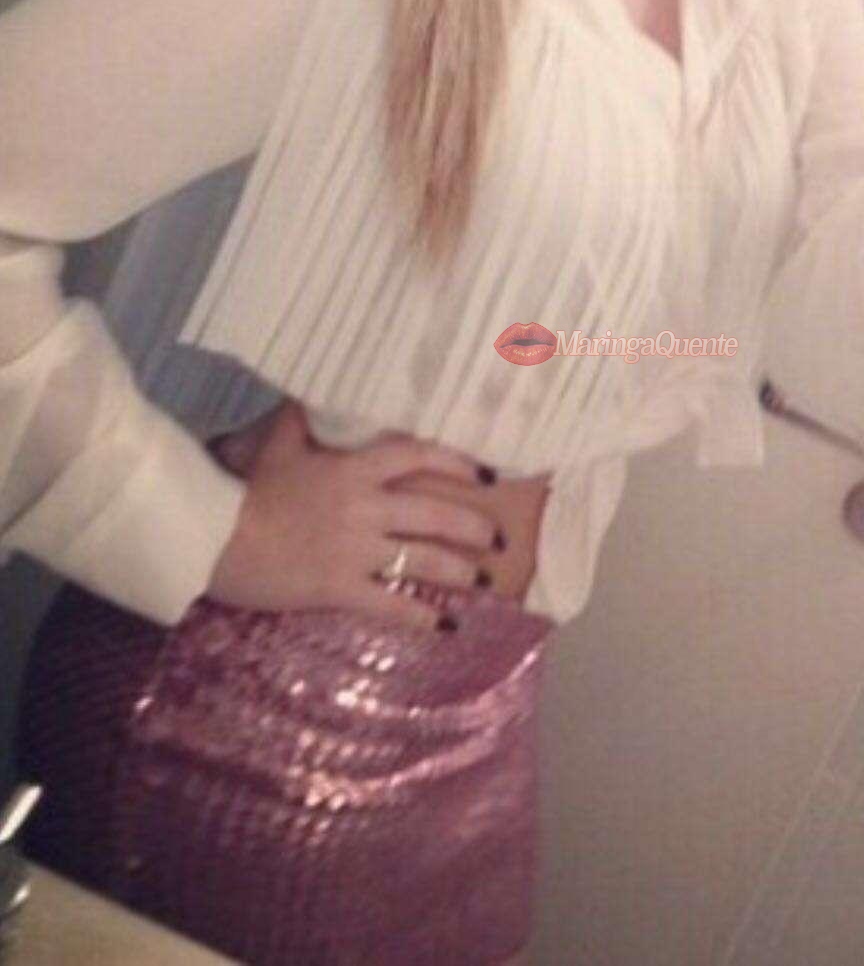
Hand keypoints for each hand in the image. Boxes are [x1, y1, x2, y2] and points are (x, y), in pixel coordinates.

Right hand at [207, 401, 506, 630]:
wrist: (214, 537)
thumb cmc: (244, 490)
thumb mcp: (276, 446)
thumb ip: (298, 420)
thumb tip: (305, 391)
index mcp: (354, 470)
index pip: (418, 457)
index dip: (457, 463)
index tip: (485, 474)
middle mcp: (366, 508)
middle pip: (434, 514)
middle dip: (473, 527)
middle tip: (498, 538)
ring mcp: (356, 551)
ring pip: (423, 560)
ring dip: (459, 571)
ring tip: (483, 579)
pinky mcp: (340, 588)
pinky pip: (391, 604)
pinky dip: (421, 616)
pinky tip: (446, 625)